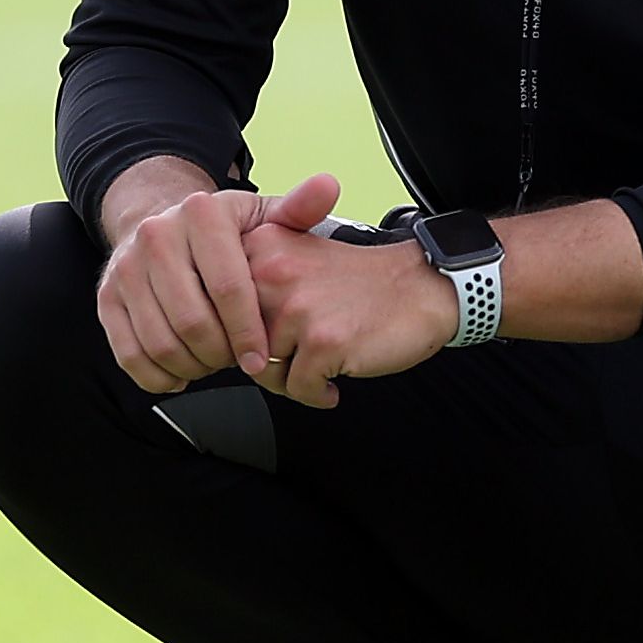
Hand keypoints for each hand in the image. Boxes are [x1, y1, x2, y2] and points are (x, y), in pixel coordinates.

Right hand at [97, 171, 300, 394]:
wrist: (160, 225)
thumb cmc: (223, 232)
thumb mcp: (262, 217)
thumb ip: (298, 210)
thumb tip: (328, 188)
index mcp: (201, 213)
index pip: (228, 287)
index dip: (249, 331)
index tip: (262, 358)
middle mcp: (157, 235)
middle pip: (193, 321)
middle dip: (222, 354)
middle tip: (238, 363)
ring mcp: (126, 267)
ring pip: (161, 342)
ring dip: (193, 367)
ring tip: (214, 364)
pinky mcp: (107, 297)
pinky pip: (129, 354)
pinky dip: (158, 376)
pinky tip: (181, 374)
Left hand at [239, 177, 455, 406]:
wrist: (422, 285)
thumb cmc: (362, 281)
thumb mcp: (300, 258)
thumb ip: (255, 285)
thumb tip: (219, 339)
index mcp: (263, 247)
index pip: (221, 309)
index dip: (241, 336)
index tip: (263, 345)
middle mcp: (274, 274)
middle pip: (238, 343)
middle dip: (264, 364)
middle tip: (293, 366)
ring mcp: (298, 309)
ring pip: (265, 371)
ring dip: (290, 382)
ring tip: (317, 374)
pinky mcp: (324, 342)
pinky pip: (299, 389)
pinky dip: (317, 394)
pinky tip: (334, 385)